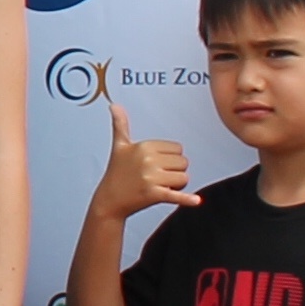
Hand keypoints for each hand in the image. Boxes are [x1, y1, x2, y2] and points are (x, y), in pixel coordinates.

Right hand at [90, 99, 199, 221]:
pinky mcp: (154, 194)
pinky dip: (186, 199)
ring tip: (160, 186)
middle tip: (158, 177)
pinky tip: (195, 200)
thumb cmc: (116, 173)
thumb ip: (120, 125)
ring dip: (177, 185)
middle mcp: (148, 160)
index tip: (157, 164)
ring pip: (184, 178)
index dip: (171, 158)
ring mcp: (151, 178)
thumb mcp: (119, 146)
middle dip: (175, 171)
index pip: (178, 149)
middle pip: (183, 163)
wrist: (109, 201)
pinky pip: (176, 195)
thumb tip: (114, 105)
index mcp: (144, 146)